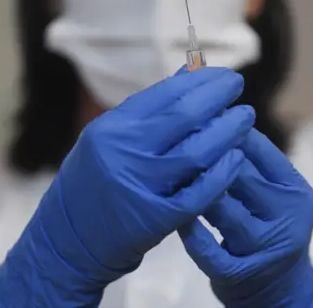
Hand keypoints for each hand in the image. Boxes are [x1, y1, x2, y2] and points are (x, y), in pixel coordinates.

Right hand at [0, 67, 256, 306]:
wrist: (67, 239)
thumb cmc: (92, 181)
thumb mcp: (109, 138)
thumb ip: (149, 110)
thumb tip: (189, 72)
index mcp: (112, 128)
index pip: (165, 94)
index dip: (200, 80)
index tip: (222, 75)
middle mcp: (124, 152)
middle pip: (184, 117)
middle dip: (218, 97)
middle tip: (238, 86)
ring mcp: (140, 186)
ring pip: (197, 152)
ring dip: (228, 132)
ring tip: (245, 119)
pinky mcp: (156, 219)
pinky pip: (200, 193)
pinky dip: (223, 174)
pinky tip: (237, 158)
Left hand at [178, 128, 312, 307]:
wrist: (279, 288)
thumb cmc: (267, 224)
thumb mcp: (273, 192)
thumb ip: (251, 160)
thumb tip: (213, 110)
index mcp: (297, 190)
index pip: (258, 148)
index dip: (223, 128)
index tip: (195, 114)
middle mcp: (288, 217)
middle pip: (238, 173)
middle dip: (204, 154)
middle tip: (172, 136)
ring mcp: (263, 248)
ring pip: (221, 207)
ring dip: (194, 186)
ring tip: (170, 169)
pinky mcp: (238, 274)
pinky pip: (207, 248)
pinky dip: (189, 229)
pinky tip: (176, 215)